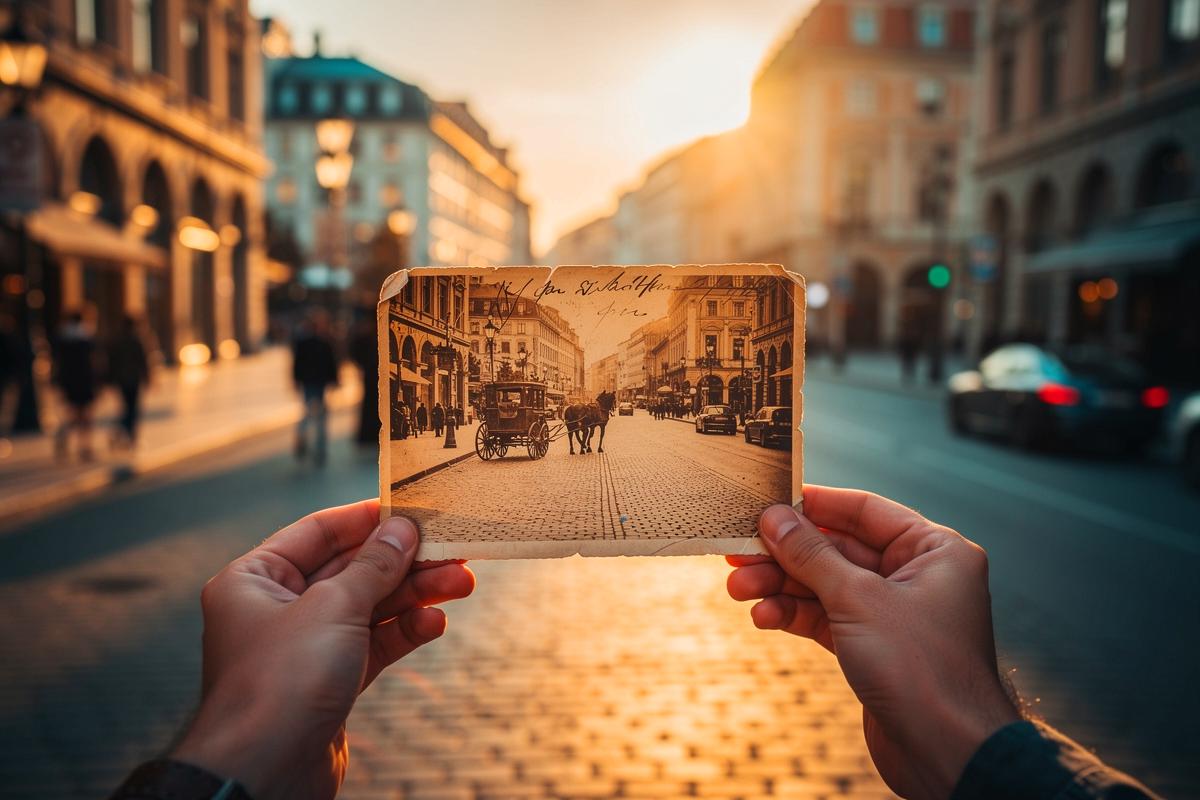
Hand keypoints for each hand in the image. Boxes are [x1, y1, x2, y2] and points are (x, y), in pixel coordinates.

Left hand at [173, 500, 474, 799]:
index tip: (412, 508)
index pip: (318, 532)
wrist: (265, 776)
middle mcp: (276, 610)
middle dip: (404, 562)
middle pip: (351, 570)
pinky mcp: (329, 682)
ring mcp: (304, 648)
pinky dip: (404, 632)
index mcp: (254, 580)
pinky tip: (435, 623)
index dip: (367, 519)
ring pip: (369, 608)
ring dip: (415, 595)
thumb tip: (402, 529)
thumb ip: (374, 566)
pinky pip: (372, 645)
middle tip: (452, 549)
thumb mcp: (334, 609)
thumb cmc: (279, 685)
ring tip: (461, 582)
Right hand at [727, 486, 1018, 799]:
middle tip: (739, 554)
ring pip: (827, 586)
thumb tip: (775, 518)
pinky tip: (764, 616)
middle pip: (838, 549)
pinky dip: (795, 615)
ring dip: (782, 586)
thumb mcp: (857, 600)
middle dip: (786, 555)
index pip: (865, 511)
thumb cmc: (923, 671)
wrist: (947, 754)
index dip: (814, 505)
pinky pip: (828, 618)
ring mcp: (895, 614)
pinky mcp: (875, 648)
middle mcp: (917, 577)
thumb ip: (812, 555)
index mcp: (935, 550)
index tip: (769, 502)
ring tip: (738, 589)